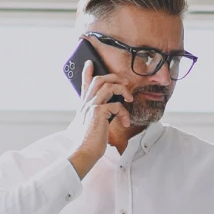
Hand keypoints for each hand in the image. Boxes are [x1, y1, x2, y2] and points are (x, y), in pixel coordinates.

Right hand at [68, 60, 133, 178]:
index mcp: (84, 105)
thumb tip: (110, 110)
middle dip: (114, 77)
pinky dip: (124, 113)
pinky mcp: (98, 112)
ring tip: (129, 98)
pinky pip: (116, 105)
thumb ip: (99, 115)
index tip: (90, 63)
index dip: (87, 72)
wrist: (85, 151)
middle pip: (99, 80)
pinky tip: (125, 122)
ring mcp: (91, 106)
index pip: (84, 84)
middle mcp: (86, 103)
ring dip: (122, 90)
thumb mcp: (93, 124)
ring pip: (108, 87)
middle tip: (125, 81)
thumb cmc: (91, 141)